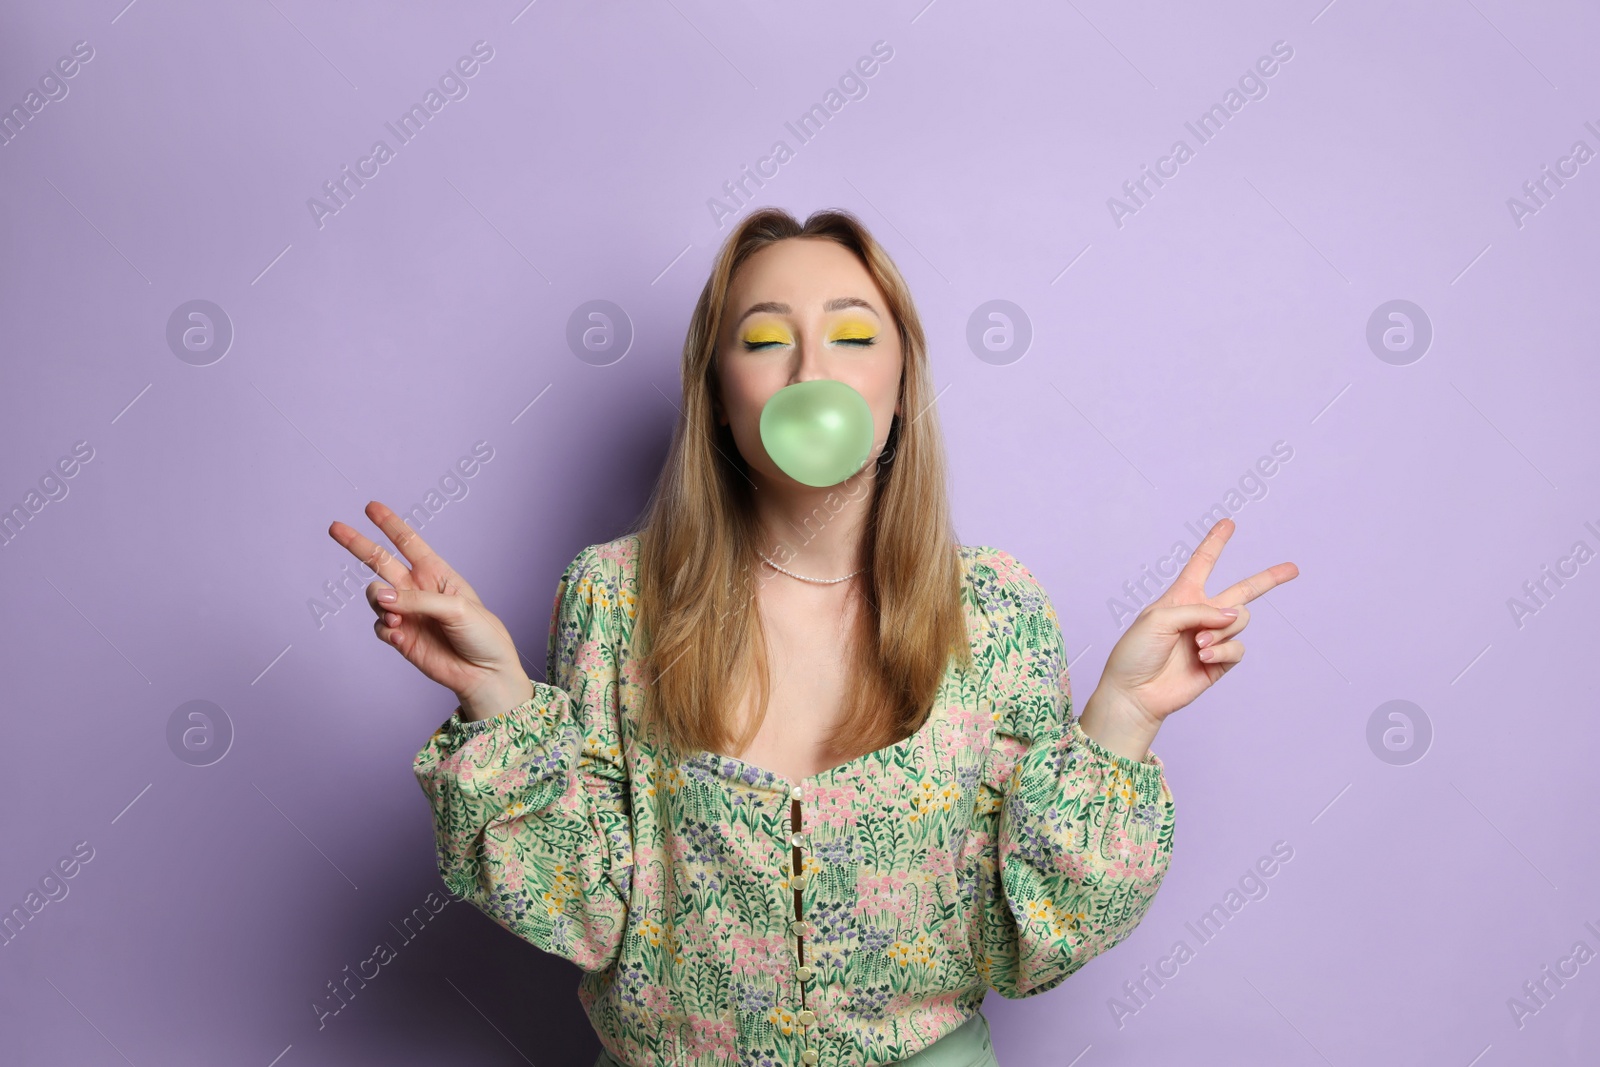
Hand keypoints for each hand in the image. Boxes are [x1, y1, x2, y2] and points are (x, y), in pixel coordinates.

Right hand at [327, 501, 531, 719]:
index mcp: (436, 573)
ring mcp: (407, 613)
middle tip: (335, 528)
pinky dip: (385, 629)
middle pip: (380, 561)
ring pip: (375, 596)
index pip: (408, 542)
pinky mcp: (401, 637)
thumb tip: (381, 597)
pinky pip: (379, 626)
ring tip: (395, 618)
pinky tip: (400, 637)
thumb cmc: (482, 634)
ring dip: (379, 602)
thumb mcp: (457, 608)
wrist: (485, 673)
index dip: (389, 524)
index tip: (371, 507)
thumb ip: (417, 600)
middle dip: (357, 544)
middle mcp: (418, 589)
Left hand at [1085, 517, 1298, 747]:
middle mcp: (1200, 614)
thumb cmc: (1135, 652)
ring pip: (1240, 621)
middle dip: (1268, 579)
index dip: (1216, 542)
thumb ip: (1199, 610)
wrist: (1135, 693)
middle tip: (1293, 568)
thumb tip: (1235, 616)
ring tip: (1198, 644)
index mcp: (1181, 597)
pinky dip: (1223, 650)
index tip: (1229, 523)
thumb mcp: (1159, 618)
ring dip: (1221, 630)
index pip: (1202, 563)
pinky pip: (1237, 649)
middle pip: (1242, 591)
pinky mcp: (1219, 662)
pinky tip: (1203, 656)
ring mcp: (1212, 638)